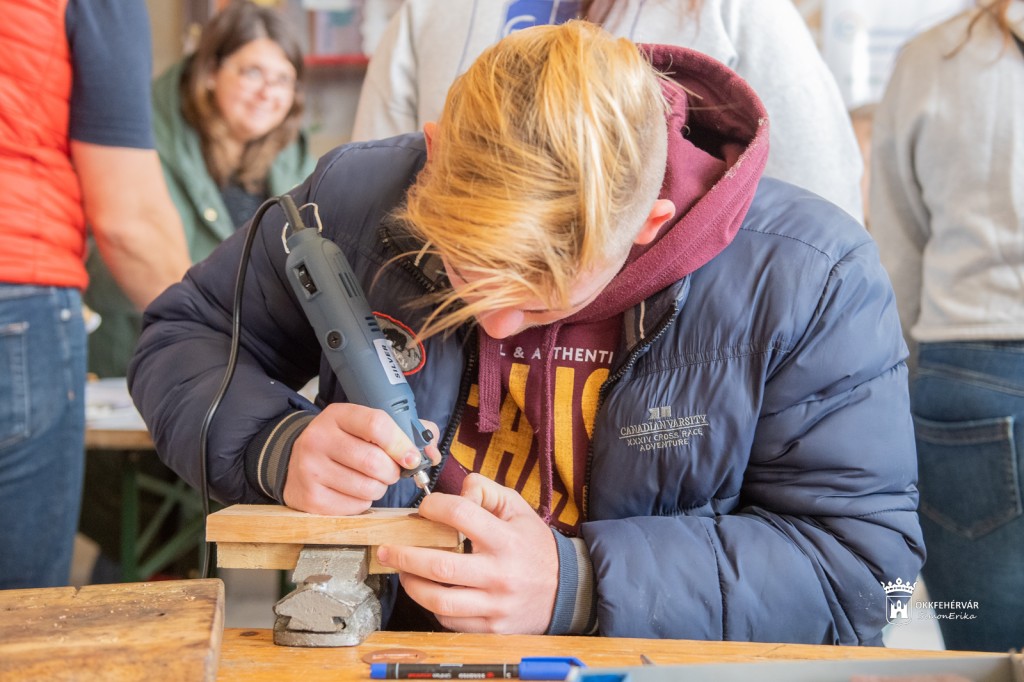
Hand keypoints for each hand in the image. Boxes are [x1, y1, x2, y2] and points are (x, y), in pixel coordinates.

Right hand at [282, 403, 439, 514]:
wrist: (297, 460)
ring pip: (367, 488)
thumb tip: (431, 452)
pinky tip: (354, 491)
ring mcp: (310, 470)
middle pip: (374, 461)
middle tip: (391, 471)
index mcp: (337, 415)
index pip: (377, 425)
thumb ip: (405, 432)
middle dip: (392, 471)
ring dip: (380, 488)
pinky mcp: (310, 498)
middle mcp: (318, 439)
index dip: (401, 444)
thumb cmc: (344, 442)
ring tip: (371, 480)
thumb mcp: (366, 426)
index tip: (412, 457)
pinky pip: (355, 507)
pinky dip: (364, 503)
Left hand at [376, 473, 557, 633]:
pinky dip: (431, 606)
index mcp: (505, 539)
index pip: (460, 514)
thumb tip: (457, 490)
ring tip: (401, 571)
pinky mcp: (491, 628)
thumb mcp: (518, 508)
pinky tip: (427, 591)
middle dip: (404, 555)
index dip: (433, 506)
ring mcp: (494, 604)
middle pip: (439, 565)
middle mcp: (499, 573)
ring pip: (439, 600)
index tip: (424, 508)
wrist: (566, 589)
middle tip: (387, 548)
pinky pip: (450, 620)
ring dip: (411, 584)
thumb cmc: (534, 545)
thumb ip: (486, 491)